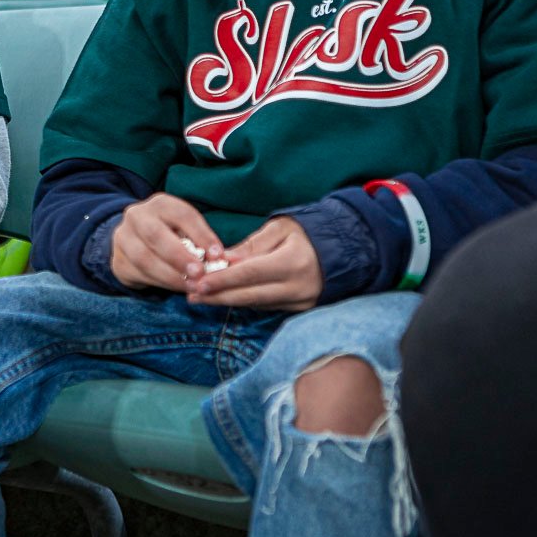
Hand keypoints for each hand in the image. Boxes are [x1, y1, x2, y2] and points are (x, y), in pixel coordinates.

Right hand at [111, 193, 222, 291]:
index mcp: (160, 204)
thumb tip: (220, 259)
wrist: (133, 242)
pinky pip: (139, 274)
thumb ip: (200, 242)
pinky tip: (178, 288)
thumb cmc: (170, 234)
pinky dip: (162, 283)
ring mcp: (123, 238)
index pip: (182, 215)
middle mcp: (137, 216)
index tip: (218, 255)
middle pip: (156, 235)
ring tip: (192, 286)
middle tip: (199, 273)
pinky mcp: (118, 261)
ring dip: (171, 275)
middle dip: (180, 256)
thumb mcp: (185, 229)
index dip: (201, 235)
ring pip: (144, 258)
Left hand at [186, 216, 322, 310]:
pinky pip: (267, 306)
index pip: (250, 274)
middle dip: (217, 297)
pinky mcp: (301, 309)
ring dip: (227, 301)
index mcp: (292, 262)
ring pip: (256, 304)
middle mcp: (297, 287)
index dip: (222, 280)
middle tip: (191, 294)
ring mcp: (300, 301)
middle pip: (249, 296)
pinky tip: (225, 297)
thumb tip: (223, 260)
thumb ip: (251, 246)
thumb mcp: (280, 228)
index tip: (198, 283)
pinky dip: (245, 301)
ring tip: (200, 296)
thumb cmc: (308, 232)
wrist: (346, 248)